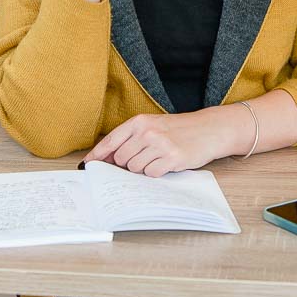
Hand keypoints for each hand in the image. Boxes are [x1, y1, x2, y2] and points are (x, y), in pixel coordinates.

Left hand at [82, 107, 250, 176]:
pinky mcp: (172, 157)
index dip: (97, 155)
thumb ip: (131, 139)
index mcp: (139, 122)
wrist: (209, 129)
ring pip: (134, 168)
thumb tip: (106, 158)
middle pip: (120, 159)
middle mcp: (147, 131)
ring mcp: (159, 144)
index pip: (110, 141)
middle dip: (128, 164)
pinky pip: (151, 174)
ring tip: (158, 159)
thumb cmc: (179, 129)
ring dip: (143, 169)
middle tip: (144, 158)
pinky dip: (156, 173)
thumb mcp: (153, 126)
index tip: (87, 165)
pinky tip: (166, 164)